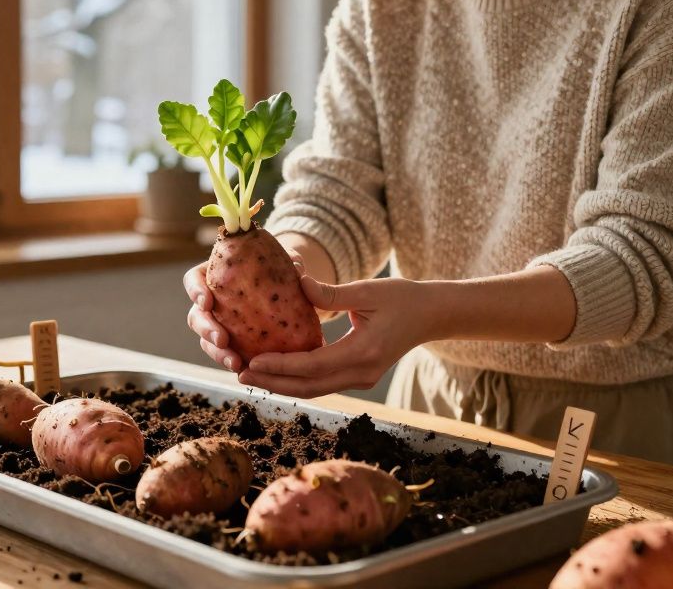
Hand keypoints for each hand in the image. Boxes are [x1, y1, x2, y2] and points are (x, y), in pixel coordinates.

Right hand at [183, 249, 308, 373]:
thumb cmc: (280, 269)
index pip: (193, 280)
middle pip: (196, 316)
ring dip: (217, 354)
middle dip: (206, 329)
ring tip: (235, 363)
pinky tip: (246, 371)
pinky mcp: (231, 343)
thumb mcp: (287, 262)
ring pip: (207, 341)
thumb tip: (298, 269)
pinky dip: (234, 363)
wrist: (287, 289)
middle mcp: (211, 301)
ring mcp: (219, 324)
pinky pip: (225, 355)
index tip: (206, 302)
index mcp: (215, 275)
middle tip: (221, 340)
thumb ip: (291, 264)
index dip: (195, 291)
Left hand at [238, 276, 431, 398]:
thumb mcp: (368, 290)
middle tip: (240, 374)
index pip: (313, 366)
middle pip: (309, 387)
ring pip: (314, 389)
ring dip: (282, 384)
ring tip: (251, 374)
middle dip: (273, 383)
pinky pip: (322, 383)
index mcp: (364, 352)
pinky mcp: (359, 376)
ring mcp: (362, 379)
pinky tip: (276, 369)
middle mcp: (362, 373)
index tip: (252, 361)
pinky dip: (297, 379)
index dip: (281, 366)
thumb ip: (330, 293)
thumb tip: (296, 282)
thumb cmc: (402, 298)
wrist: (432, 316)